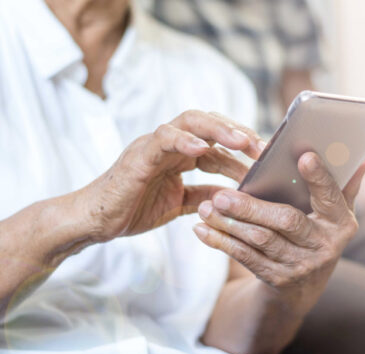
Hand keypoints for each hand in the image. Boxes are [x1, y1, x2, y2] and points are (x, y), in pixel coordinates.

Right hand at [81, 110, 263, 242]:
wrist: (96, 221)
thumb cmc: (134, 208)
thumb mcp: (180, 204)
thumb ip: (205, 196)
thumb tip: (236, 196)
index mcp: (182, 154)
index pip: (218, 142)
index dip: (243, 148)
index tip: (268, 159)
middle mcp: (171, 144)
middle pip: (210, 124)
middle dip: (239, 132)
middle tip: (264, 148)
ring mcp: (154, 145)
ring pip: (190, 122)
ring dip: (220, 130)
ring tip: (244, 141)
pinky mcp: (138, 155)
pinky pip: (162, 139)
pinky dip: (182, 140)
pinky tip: (201, 148)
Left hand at [194, 153, 364, 301]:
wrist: (306, 285)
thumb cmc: (318, 233)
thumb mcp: (336, 213)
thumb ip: (345, 186)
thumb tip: (362, 157)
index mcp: (341, 223)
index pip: (331, 197)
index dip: (319, 178)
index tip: (304, 156)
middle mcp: (324, 246)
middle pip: (286, 221)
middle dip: (252, 208)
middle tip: (222, 194)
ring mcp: (300, 265)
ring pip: (260, 241)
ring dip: (229, 224)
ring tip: (206, 206)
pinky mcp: (277, 279)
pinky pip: (245, 258)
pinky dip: (221, 242)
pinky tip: (201, 229)